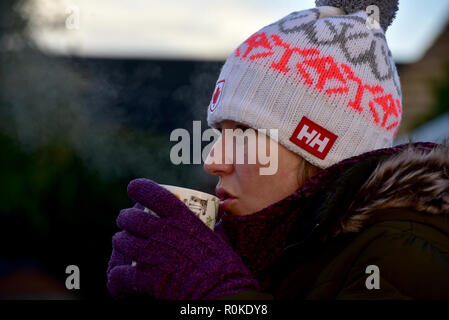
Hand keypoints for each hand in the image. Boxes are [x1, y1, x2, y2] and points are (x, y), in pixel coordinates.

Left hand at [106, 178, 258, 299]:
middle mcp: (162, 231)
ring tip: (123, 245)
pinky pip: (118, 274)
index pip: (152, 193)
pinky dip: (116, 278)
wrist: (220, 292)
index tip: (133, 188)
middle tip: (127, 222)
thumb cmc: (225, 266)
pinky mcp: (144, 277)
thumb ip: (214, 228)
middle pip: (130, 218)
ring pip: (121, 241)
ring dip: (120, 243)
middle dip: (125, 219)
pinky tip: (118, 280)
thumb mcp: (220, 239)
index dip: (139, 188)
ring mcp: (151, 253)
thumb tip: (218, 224)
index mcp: (181, 217)